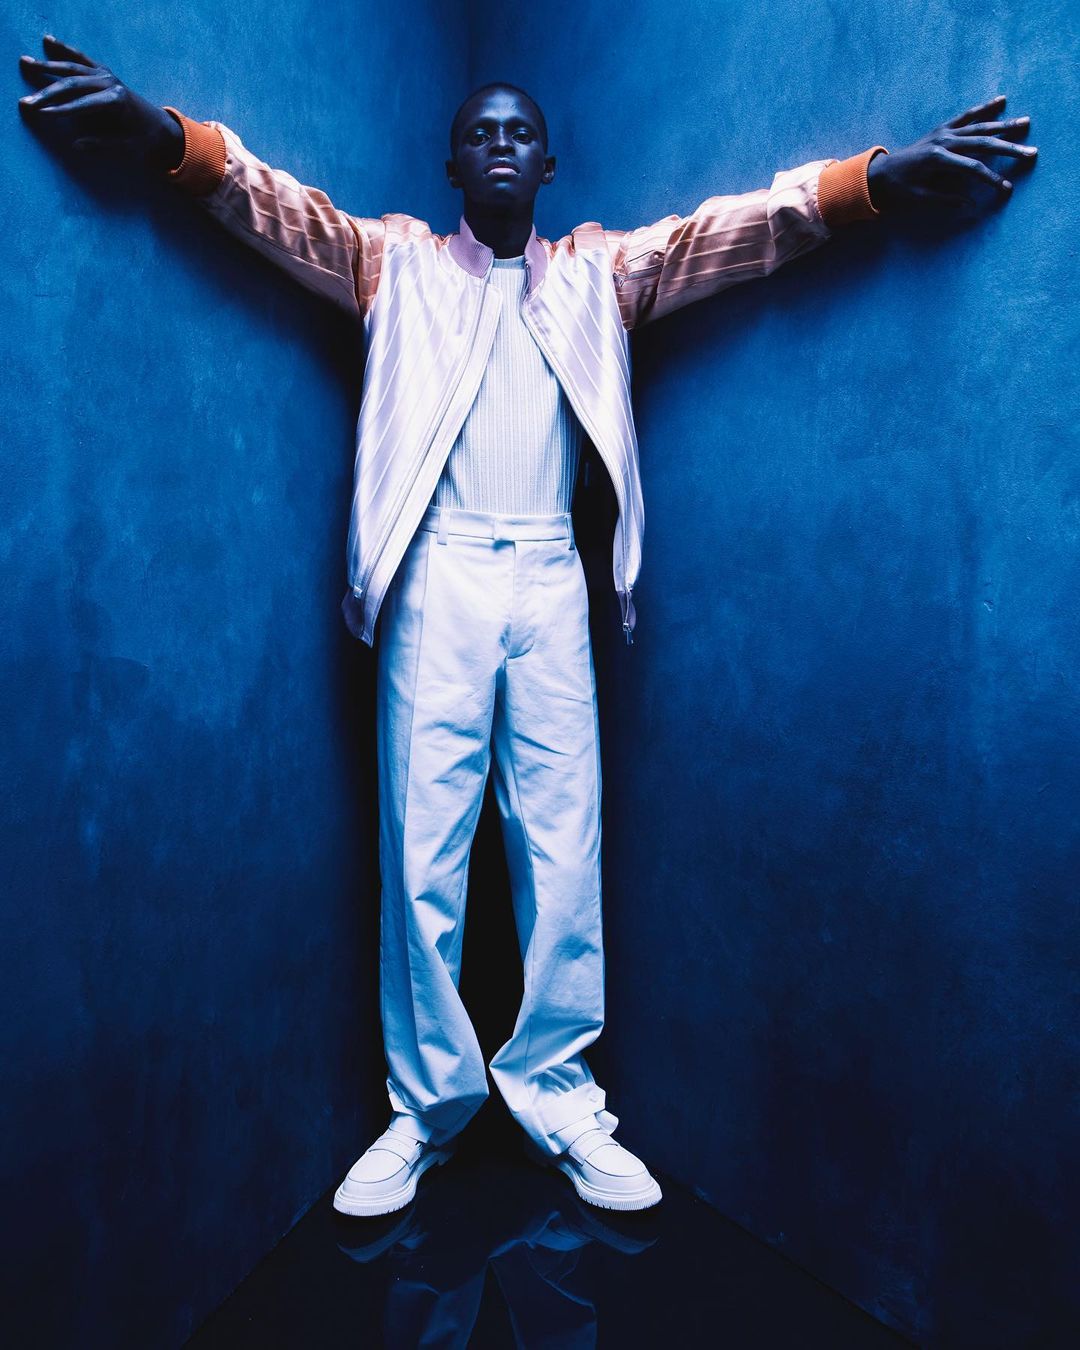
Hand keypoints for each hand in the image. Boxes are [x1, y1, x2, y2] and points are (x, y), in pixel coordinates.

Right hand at [18, 34, 182, 170]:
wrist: (160, 125)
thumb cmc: (144, 140)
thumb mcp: (127, 148)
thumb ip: (102, 146)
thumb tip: (76, 145)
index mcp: (117, 101)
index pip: (83, 105)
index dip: (61, 110)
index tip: (43, 114)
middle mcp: (110, 83)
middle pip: (72, 84)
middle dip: (47, 92)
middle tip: (27, 100)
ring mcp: (107, 75)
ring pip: (72, 67)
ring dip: (47, 66)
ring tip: (25, 62)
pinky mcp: (104, 72)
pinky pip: (80, 58)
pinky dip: (64, 50)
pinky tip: (48, 41)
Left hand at [867, 95, 1036, 214]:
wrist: (879, 174)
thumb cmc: (898, 189)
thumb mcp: (919, 199)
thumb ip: (945, 200)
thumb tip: (970, 205)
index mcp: (938, 160)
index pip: (973, 168)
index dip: (991, 179)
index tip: (1006, 189)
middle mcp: (943, 141)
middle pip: (983, 143)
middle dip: (1009, 148)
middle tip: (1030, 152)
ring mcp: (943, 132)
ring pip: (979, 126)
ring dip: (1004, 124)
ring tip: (1026, 122)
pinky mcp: (942, 129)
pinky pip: (966, 116)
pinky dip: (984, 108)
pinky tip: (1001, 101)